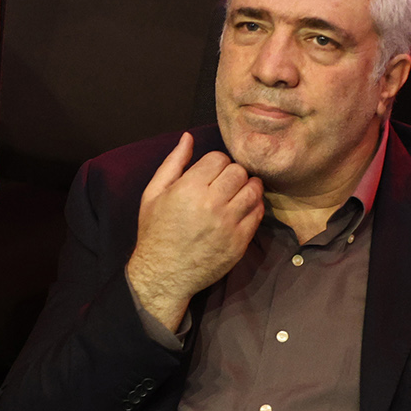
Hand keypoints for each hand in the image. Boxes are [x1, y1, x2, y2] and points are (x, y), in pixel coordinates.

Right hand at [124, 132, 262, 331]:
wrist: (163, 274)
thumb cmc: (156, 232)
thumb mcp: (153, 194)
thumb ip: (173, 163)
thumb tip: (188, 137)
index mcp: (188, 189)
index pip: (219, 158)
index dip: (215, 163)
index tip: (209, 174)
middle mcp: (211, 204)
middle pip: (238, 171)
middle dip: (231, 174)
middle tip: (222, 184)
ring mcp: (228, 224)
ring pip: (253, 190)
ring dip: (246, 188)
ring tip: (234, 195)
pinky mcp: (240, 241)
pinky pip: (258, 213)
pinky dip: (252, 207)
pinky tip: (239, 210)